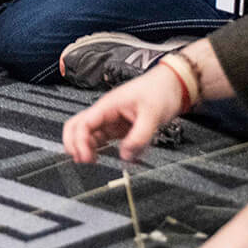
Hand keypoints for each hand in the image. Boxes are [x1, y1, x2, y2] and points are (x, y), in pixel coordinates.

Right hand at [62, 66, 190, 164]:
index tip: (86, 158)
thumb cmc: (160, 91)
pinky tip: (108, 157)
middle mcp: (105, 112)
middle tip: (82, 161)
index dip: (80, 142)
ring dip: (87, 148)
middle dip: (74, 144)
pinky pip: (103, 139)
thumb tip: (125, 156)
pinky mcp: (119, 126)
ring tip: (93, 163)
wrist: (172, 84)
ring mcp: (111, 119)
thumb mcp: (152, 115)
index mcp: (108, 105)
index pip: (82, 123)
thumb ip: (138, 138)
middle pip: (76, 127)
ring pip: (88, 135)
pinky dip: (101, 149)